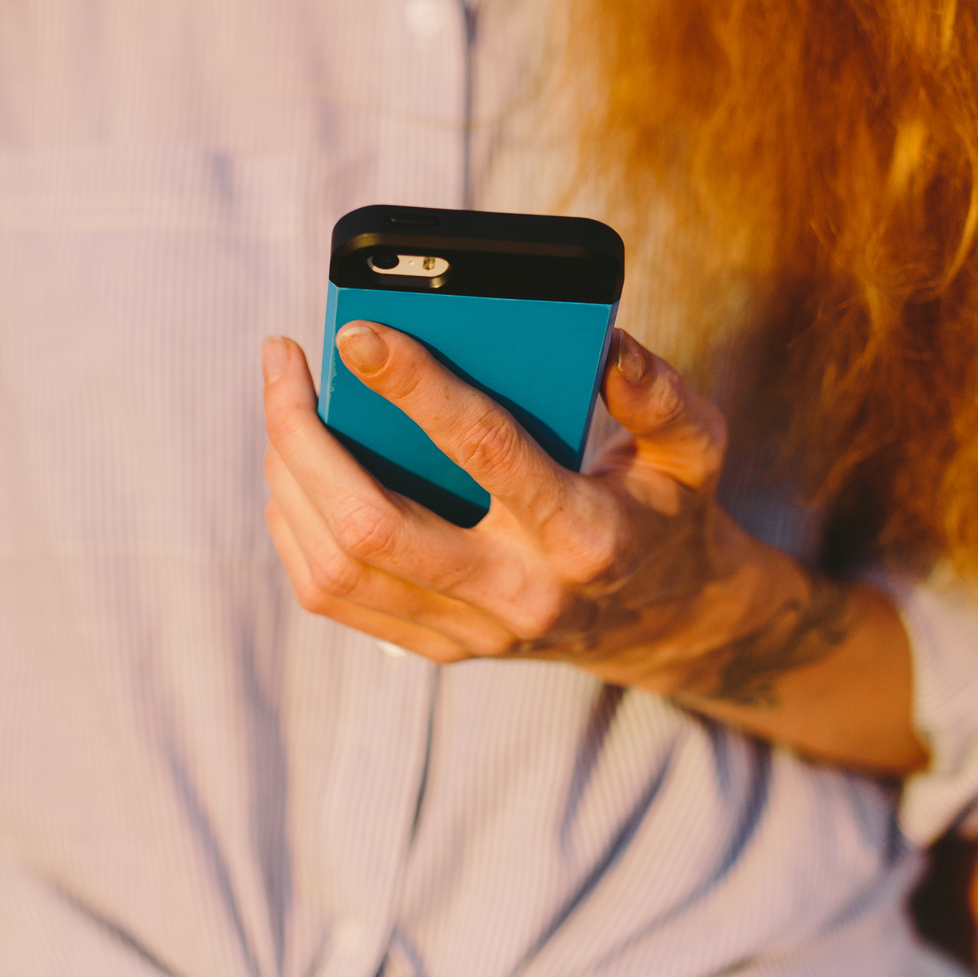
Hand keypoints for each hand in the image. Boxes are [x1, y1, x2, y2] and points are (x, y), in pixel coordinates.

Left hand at [257, 323, 858, 703]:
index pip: (485, 451)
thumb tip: (603, 345)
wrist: (661, 621)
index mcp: (583, 535)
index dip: (415, 386)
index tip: (358, 331)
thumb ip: (659, 395)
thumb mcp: (693, 449)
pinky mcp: (435, 645)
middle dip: (305, 435)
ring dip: (289, 476)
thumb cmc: (664, 511)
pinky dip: (294, 527)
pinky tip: (293, 468)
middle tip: (284, 358)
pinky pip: (331, 595)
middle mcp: (518, 593)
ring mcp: (469, 630)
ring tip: (284, 402)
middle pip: (371, 525)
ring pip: (334, 566)